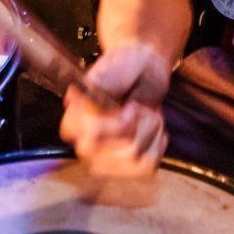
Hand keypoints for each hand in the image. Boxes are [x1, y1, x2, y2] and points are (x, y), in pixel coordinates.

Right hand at [58, 41, 170, 178]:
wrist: (143, 69)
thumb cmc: (127, 66)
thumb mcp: (117, 68)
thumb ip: (104, 85)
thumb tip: (87, 100)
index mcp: (76, 118)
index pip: (89, 143)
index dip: (117, 129)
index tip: (129, 106)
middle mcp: (85, 142)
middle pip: (122, 154)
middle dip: (142, 127)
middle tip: (139, 106)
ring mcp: (103, 157)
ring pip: (137, 162)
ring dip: (151, 133)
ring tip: (147, 113)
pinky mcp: (124, 166)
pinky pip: (147, 168)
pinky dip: (158, 145)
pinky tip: (153, 129)